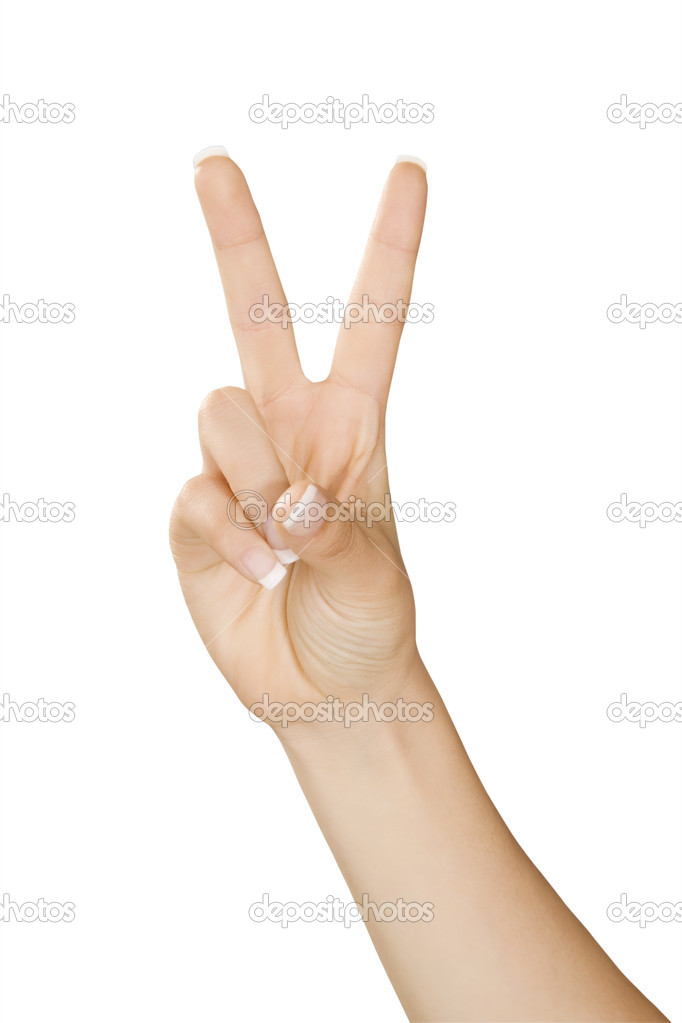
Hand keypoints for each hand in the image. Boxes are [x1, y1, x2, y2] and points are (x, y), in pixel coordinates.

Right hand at [169, 152, 427, 718]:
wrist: (324, 687)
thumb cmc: (367, 621)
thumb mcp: (376, 576)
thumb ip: (338, 530)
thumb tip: (287, 500)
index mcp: (352, 425)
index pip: (371, 322)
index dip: (389, 248)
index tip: (409, 172)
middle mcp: (288, 430)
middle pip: (256, 316)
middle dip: (236, 238)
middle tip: (211, 161)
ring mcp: (235, 468)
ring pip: (219, 416)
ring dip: (252, 483)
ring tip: (284, 548)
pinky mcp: (194, 514)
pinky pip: (193, 495)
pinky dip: (226, 539)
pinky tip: (256, 575)